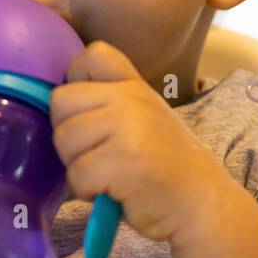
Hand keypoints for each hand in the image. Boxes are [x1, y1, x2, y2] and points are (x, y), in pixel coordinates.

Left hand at [50, 41, 229, 246]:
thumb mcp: (144, 117)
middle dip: (68, 133)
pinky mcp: (123, 163)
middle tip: (95, 153)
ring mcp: (128, 129)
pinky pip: (77, 174)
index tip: (89, 111)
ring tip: (106, 174)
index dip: (75, 81)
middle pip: (61, 102)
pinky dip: (87, 190)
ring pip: (64, 139)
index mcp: (134, 86)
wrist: (201, 202)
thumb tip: (55, 101)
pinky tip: (111, 192)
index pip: (92, 55)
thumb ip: (109, 102)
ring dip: (76, 165)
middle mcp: (131, 100)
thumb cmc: (163, 164)